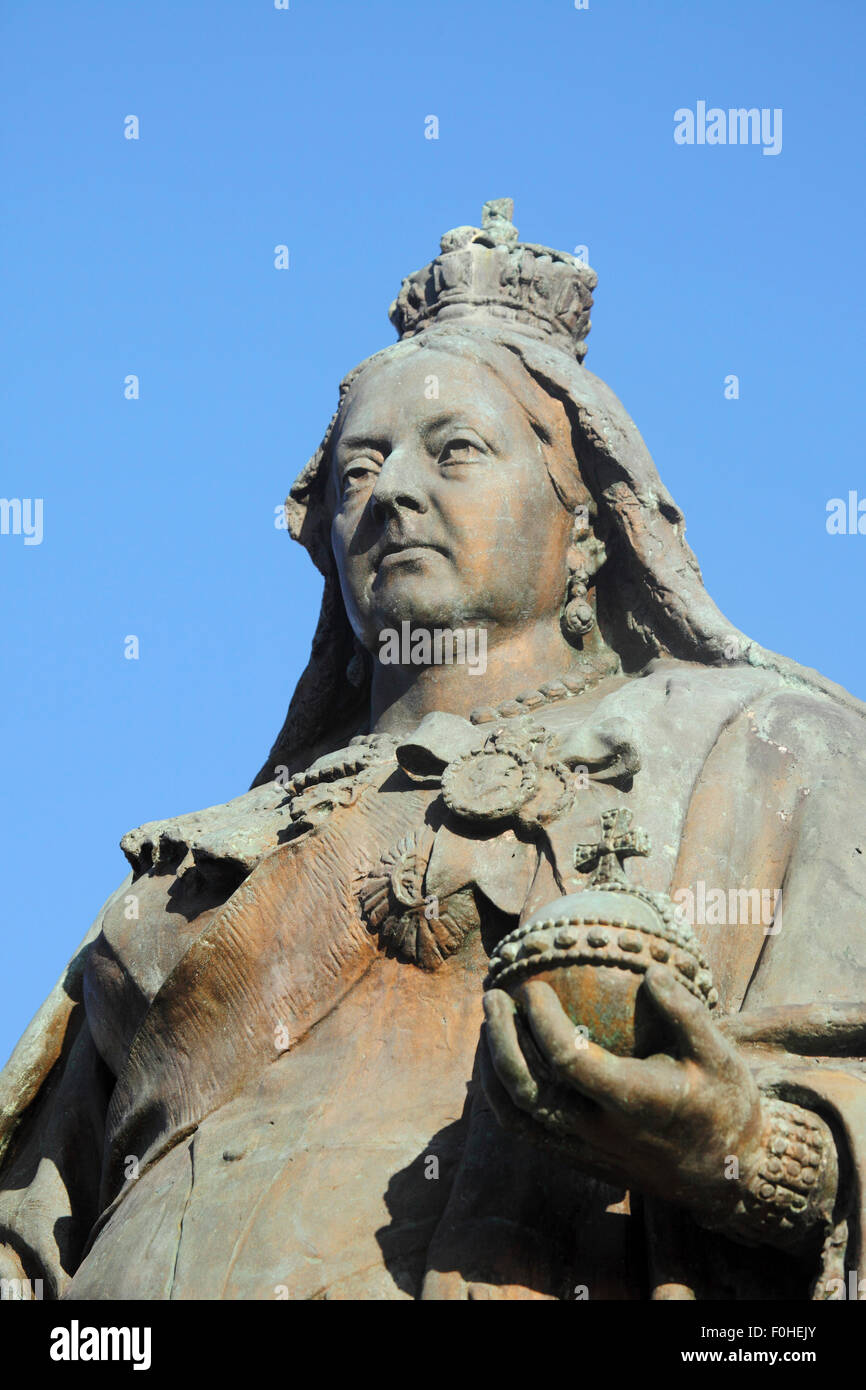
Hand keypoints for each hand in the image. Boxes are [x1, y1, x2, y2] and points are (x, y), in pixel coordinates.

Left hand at [481, 965, 765, 1217]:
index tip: (532, 986)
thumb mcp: (720, 1056)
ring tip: (488, 1024)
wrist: (724, 1175)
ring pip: (516, 1114)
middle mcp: (600, 1130)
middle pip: (527, 1088)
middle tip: (492, 996)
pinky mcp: (576, 1160)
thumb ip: (687, 1013)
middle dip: (500, 1039)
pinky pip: (524, 1130)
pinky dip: (501, 1095)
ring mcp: (583, 1150)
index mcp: (633, 1101)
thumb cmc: (723, 1103)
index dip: (542, 1021)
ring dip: (492, 1067)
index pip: (569, 1059)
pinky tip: (499, 1060)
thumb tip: (653, 969)